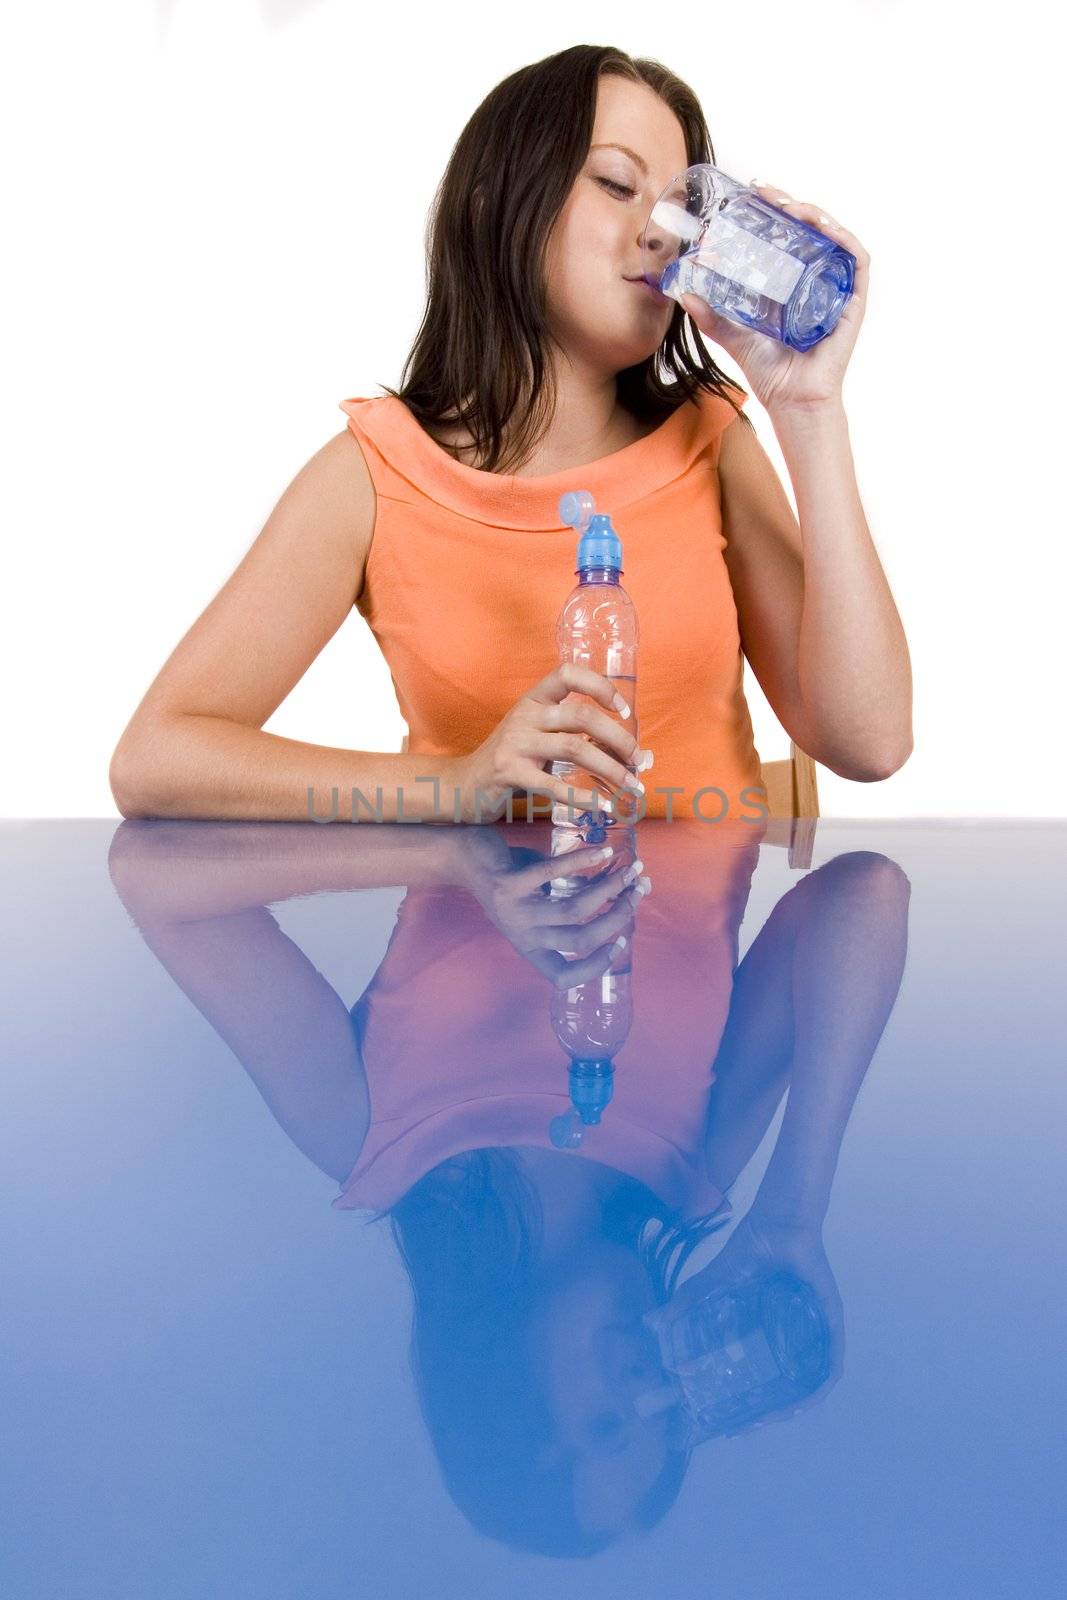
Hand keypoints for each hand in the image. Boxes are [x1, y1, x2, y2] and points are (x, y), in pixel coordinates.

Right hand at [449, 662, 648, 824]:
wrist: (463, 784)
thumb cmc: (512, 759)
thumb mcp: (537, 735)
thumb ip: (575, 735)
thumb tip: (632, 754)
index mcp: (534, 699)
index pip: (568, 673)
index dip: (599, 685)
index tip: (623, 710)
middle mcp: (525, 715)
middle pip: (582, 716)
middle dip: (618, 739)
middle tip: (638, 761)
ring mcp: (515, 743)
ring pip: (575, 748)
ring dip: (610, 769)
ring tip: (630, 787)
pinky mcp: (509, 773)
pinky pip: (553, 784)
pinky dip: (583, 798)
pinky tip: (602, 807)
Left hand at [451, 828, 652, 985]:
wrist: (464, 860)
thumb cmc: (510, 882)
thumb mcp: (538, 905)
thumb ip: (572, 903)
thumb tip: (622, 893)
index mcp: (530, 948)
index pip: (564, 977)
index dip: (597, 966)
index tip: (624, 942)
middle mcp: (522, 936)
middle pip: (582, 938)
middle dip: (619, 916)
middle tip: (639, 892)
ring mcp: (514, 912)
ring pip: (574, 909)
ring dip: (609, 888)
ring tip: (631, 870)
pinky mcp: (508, 884)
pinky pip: (553, 874)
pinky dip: (583, 862)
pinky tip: (603, 853)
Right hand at [643, 1206, 843, 1421]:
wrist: (781, 1219)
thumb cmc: (754, 1247)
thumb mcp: (716, 1281)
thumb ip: (688, 1301)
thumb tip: (653, 1322)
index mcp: (770, 1331)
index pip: (763, 1376)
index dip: (749, 1402)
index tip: (730, 1423)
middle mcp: (795, 1335)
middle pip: (787, 1385)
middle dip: (767, 1413)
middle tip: (745, 1427)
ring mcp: (815, 1328)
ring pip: (811, 1380)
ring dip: (795, 1404)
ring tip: (772, 1418)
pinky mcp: (831, 1318)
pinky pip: (832, 1358)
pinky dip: (822, 1380)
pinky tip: (809, 1394)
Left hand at [678, 179, 868, 414]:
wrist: (791, 400)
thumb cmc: (769, 371)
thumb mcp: (733, 335)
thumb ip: (710, 315)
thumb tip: (683, 291)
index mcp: (795, 281)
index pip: (789, 234)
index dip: (776, 210)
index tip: (754, 193)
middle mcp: (819, 279)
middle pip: (811, 229)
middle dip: (790, 204)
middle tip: (764, 192)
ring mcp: (837, 288)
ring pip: (834, 237)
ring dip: (815, 214)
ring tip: (789, 206)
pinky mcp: (854, 302)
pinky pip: (857, 262)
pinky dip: (844, 239)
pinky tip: (825, 227)